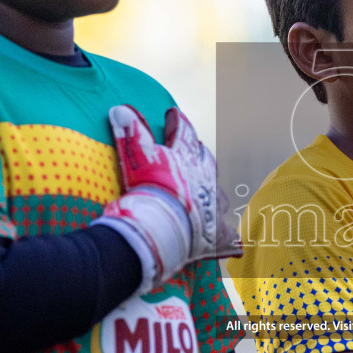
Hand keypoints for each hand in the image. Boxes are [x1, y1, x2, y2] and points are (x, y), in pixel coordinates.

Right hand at [102, 105, 239, 285]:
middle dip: (199, 155)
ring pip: (219, 194)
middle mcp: (206, 178)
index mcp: (185, 158)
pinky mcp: (218, 232)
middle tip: (194, 151)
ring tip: (210, 193)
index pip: (183, 132)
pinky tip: (233, 243)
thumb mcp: (136, 157)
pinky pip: (229, 236)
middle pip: (206, 161)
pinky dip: (229, 238)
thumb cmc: (148, 189)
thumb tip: (119, 108)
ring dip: (214, 192)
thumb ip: (130, 132)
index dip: (177, 122)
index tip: (173, 115)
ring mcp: (214, 205)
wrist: (162, 228)